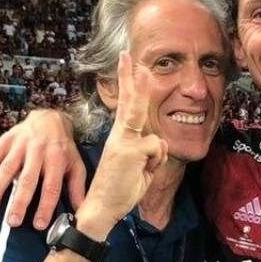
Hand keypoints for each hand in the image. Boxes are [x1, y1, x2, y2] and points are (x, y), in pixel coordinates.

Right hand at [0, 110, 86, 230]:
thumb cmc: (63, 149)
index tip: (39, 225)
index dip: (45, 206)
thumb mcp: (75, 166)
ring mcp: (20, 145)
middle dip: (20, 202)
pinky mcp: (6, 140)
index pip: (51, 186)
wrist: (49, 119)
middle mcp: (38, 152)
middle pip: (28, 180)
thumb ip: (77, 188)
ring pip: (7, 168)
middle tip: (12, 222)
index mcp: (57, 159)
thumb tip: (82, 212)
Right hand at [75, 52, 167, 237]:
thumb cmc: (121, 188)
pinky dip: (153, 165)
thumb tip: (158, 142)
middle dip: (129, 78)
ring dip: (152, 157)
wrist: (103, 206)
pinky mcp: (128, 150)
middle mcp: (119, 134)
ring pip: (150, 133)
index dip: (127, 82)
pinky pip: (156, 150)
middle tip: (127, 55)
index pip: (126, 104)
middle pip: (130, 101)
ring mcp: (123, 140)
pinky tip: (140, 174)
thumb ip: (149, 152)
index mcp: (121, 136)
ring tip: (137, 170)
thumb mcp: (141, 167)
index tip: (126, 62)